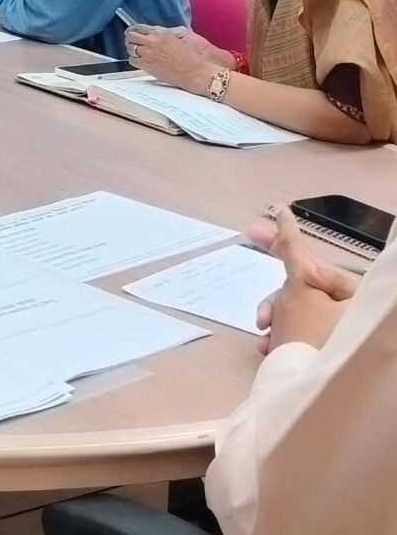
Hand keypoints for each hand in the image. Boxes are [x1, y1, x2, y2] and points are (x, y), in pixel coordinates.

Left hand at [125, 24, 220, 91]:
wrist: (195, 71)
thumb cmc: (190, 57)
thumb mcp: (177, 37)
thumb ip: (163, 34)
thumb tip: (153, 33)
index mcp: (161, 32)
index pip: (139, 27)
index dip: (133, 29)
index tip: (131, 31)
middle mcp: (152, 41)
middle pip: (131, 36)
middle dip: (130, 38)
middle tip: (130, 41)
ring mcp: (148, 53)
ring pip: (129, 48)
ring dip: (131, 49)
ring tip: (136, 51)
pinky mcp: (146, 65)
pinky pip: (132, 60)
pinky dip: (134, 60)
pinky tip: (140, 60)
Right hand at [253, 208, 358, 353]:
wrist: (318, 398)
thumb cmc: (310, 338)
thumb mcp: (299, 291)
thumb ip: (293, 255)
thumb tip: (289, 228)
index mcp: (353, 292)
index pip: (313, 255)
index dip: (288, 232)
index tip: (277, 208)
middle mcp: (352, 310)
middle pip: (303, 285)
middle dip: (275, 295)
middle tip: (254, 285)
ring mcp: (341, 333)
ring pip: (297, 311)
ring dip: (275, 319)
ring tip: (262, 336)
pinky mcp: (329, 352)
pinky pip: (300, 331)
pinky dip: (282, 336)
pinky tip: (268, 348)